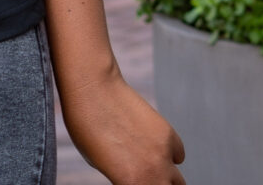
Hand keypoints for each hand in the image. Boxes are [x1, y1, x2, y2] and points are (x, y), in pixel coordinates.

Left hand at [63, 74, 185, 184]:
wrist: (92, 87)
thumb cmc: (84, 125)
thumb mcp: (97, 161)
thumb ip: (122, 177)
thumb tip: (134, 180)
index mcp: (132, 184)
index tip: (131, 181)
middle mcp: (153, 173)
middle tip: (141, 178)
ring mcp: (163, 153)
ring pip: (178, 181)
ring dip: (165, 176)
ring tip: (147, 165)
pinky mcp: (168, 134)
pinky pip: (177, 154)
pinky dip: (169, 153)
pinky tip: (152, 143)